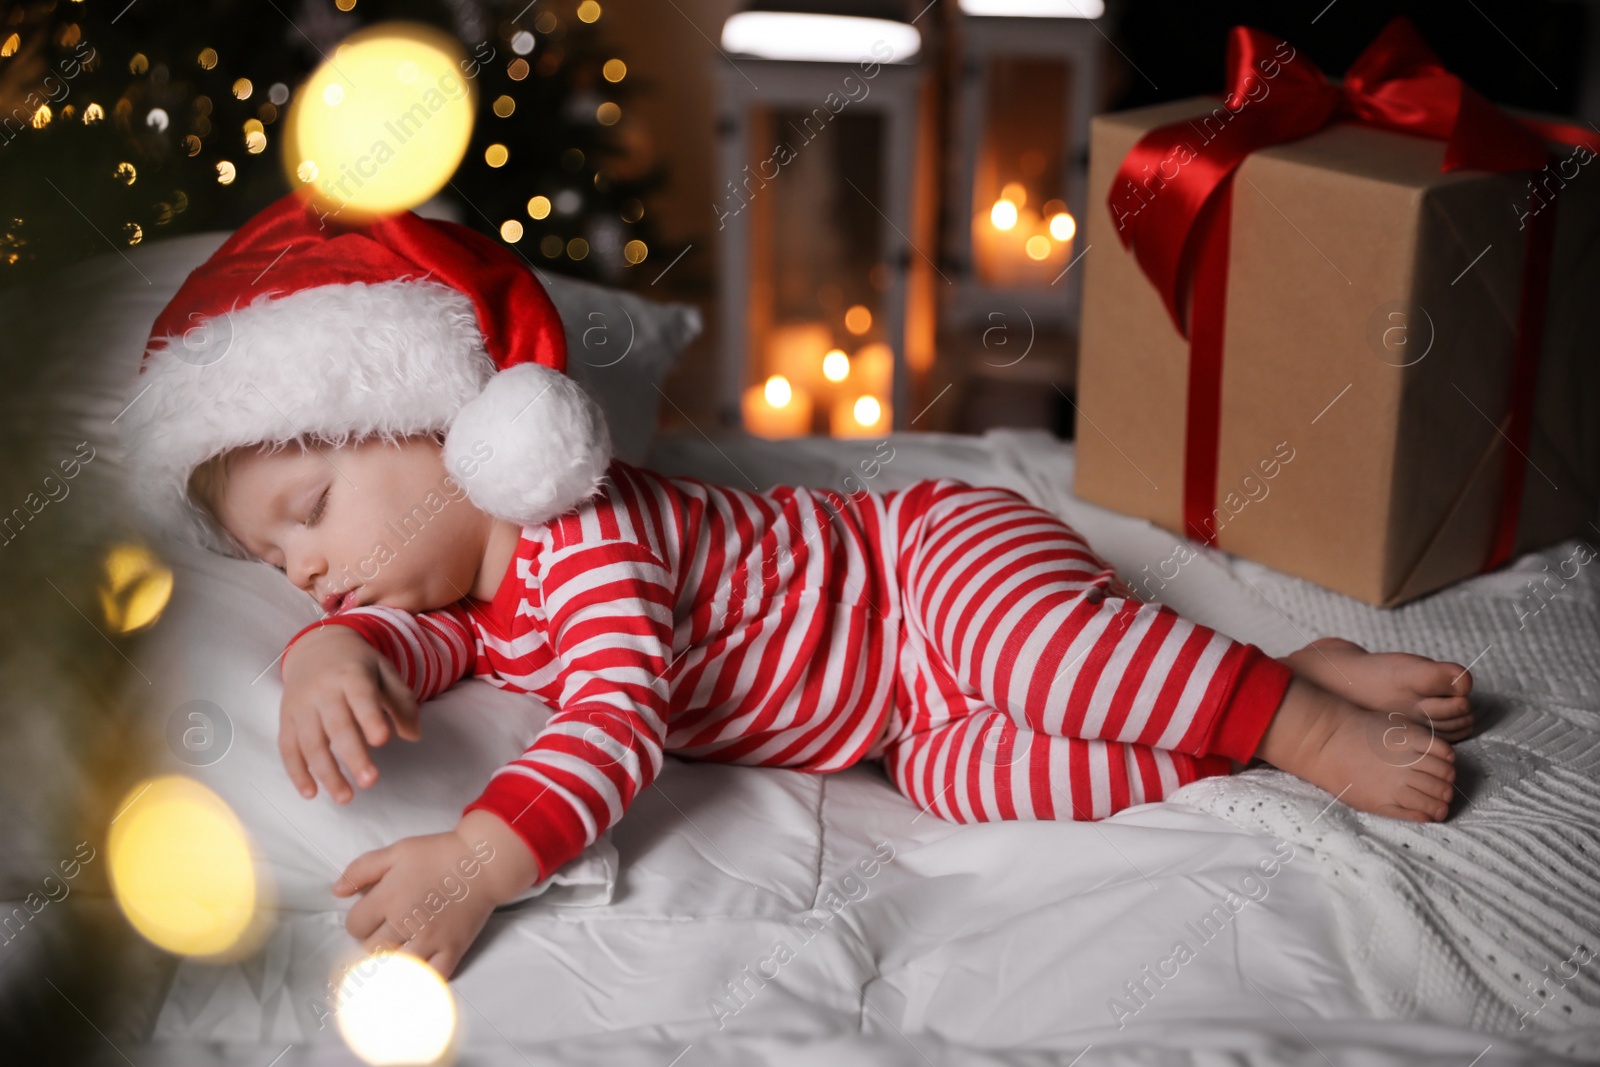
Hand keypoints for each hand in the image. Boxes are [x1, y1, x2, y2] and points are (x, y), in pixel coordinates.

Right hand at [279, 624, 420, 802]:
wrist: (315, 647)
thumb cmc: (358, 666)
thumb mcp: (385, 673)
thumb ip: (402, 702)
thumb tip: (413, 736)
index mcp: (352, 675)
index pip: (361, 698)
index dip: (370, 718)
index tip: (382, 740)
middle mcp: (323, 690)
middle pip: (337, 726)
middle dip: (353, 755)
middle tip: (370, 782)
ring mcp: (301, 705)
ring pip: (310, 742)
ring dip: (326, 773)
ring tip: (345, 798)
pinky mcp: (286, 718)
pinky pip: (288, 748)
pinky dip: (297, 772)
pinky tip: (311, 793)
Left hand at [334, 810, 540, 978]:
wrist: (483, 862)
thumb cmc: (438, 853)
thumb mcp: (397, 851)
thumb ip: (361, 869)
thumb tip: (335, 891)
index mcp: (389, 897)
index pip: (354, 926)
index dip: (359, 921)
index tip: (371, 915)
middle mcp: (406, 922)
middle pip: (371, 949)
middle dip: (373, 941)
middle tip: (385, 931)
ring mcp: (430, 939)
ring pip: (394, 967)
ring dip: (391, 961)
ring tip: (396, 952)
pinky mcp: (452, 949)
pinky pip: (429, 977)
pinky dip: (418, 980)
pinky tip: (412, 974)